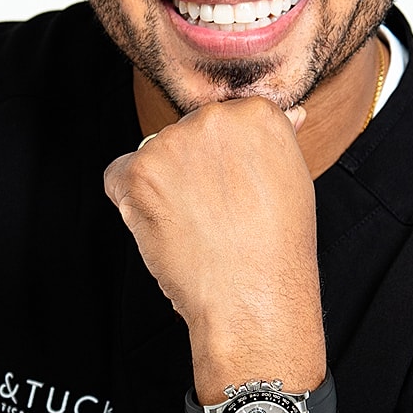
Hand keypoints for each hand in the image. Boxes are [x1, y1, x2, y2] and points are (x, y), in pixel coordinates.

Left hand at [103, 98, 318, 354]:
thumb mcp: (292, 182)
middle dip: (192, 171)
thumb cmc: (276, 250)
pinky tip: (164, 228)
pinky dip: (131, 202)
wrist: (251, 298)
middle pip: (187, 135)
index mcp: (256, 113)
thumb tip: (290, 113)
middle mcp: (213, 118)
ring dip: (162, 187)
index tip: (236, 194)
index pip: (225, 122)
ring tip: (195, 227)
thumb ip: (274, 143)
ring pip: (152, 156)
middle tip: (215, 216)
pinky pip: (119, 176)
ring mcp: (171, 143)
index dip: (224, 164)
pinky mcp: (136, 172)